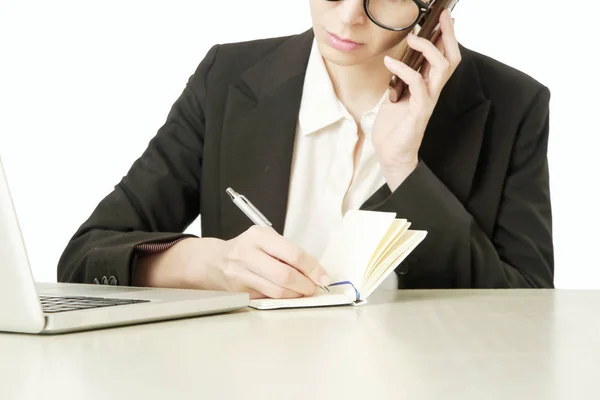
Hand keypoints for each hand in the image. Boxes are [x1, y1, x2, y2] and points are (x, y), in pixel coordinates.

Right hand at [135, 228, 331, 299]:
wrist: (212, 262)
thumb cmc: (246, 249)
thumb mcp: (265, 240)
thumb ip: (286, 252)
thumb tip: (314, 272)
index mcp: (258, 236)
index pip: (292, 253)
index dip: (312, 267)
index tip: (323, 276)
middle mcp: (247, 254)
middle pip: (284, 275)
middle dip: (305, 284)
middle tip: (314, 288)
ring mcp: (241, 274)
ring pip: (276, 290)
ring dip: (295, 294)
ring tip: (303, 292)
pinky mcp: (239, 292)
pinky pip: (267, 298)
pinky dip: (282, 298)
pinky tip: (288, 295)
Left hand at [372, 9, 460, 190]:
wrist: (391, 155)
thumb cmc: (393, 127)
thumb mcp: (395, 95)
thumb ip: (401, 78)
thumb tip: (397, 57)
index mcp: (429, 86)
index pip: (444, 57)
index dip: (446, 37)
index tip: (441, 17)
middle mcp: (433, 91)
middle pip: (451, 58)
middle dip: (447, 35)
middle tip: (439, 17)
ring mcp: (428, 101)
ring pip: (441, 68)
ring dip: (428, 49)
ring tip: (412, 38)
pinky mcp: (419, 111)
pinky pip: (418, 84)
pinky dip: (404, 70)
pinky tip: (390, 63)